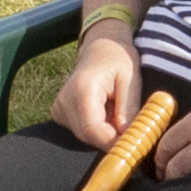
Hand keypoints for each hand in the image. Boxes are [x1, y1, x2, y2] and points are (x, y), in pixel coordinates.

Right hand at [53, 34, 143, 150]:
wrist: (101, 48)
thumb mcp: (131, 78)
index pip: (92, 129)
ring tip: (115, 111)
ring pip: (84, 136)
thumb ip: (128, 107)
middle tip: (130, 126)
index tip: (132, 143)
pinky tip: (104, 112)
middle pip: (88, 136)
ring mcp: (59, 108)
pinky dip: (96, 128)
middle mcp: (65, 100)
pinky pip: (80, 131)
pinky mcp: (59, 113)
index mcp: (82, 89)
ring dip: (104, 132)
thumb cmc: (119, 59)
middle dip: (111, 137)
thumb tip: (126, 135)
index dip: (112, 142)